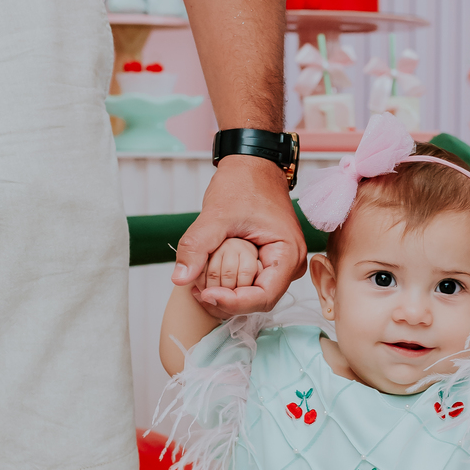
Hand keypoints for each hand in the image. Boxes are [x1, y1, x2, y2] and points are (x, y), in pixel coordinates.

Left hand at [173, 155, 306, 313]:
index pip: (264, 297)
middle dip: (226, 301)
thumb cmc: (244, 184)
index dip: (234, 302)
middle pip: (258, 301)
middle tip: (196, 290)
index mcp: (287, 254)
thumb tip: (180, 279)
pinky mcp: (268, 262)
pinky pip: (249, 283)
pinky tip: (206, 279)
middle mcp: (290, 264)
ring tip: (198, 284)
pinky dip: (228, 285)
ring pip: (253, 295)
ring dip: (225, 295)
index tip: (206, 294)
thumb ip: (197, 247)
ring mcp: (280, 265)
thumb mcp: (216, 215)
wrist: (253, 167)